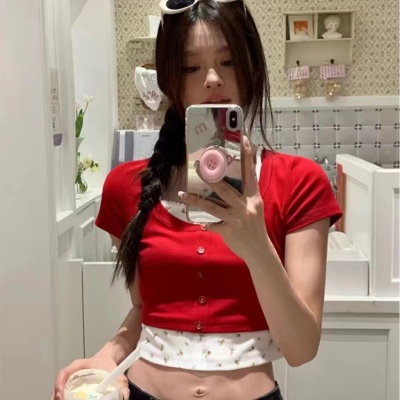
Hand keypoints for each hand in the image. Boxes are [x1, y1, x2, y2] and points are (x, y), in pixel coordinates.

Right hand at [51, 355, 129, 399]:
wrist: (109, 360)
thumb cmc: (108, 364)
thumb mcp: (115, 371)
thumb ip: (121, 382)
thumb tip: (124, 395)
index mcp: (79, 365)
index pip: (64, 373)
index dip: (59, 384)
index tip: (61, 395)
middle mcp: (72, 372)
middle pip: (59, 384)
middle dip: (56, 396)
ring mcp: (71, 380)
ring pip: (59, 390)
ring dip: (59, 398)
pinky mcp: (73, 386)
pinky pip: (64, 393)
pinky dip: (64, 398)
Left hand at [179, 136, 268, 260]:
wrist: (259, 250)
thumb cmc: (255, 227)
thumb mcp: (254, 208)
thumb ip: (245, 195)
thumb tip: (228, 183)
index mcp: (254, 197)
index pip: (250, 173)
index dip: (247, 156)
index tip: (244, 139)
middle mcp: (245, 206)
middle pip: (224, 187)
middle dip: (208, 176)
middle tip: (197, 165)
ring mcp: (236, 218)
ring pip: (212, 205)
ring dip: (195, 199)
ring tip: (183, 193)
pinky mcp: (229, 230)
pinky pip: (212, 224)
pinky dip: (207, 224)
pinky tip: (201, 223)